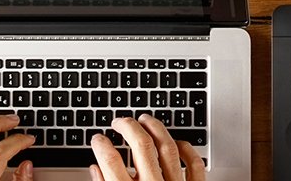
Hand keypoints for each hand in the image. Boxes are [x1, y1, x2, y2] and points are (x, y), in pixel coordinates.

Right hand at [86, 115, 206, 180]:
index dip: (100, 144)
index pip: (110, 160)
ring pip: (167, 148)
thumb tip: (95, 170)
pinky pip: (194, 165)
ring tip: (144, 120)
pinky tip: (177, 142)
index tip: (98, 138)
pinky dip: (186, 150)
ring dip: (155, 129)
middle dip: (128, 126)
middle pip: (141, 145)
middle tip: (120, 121)